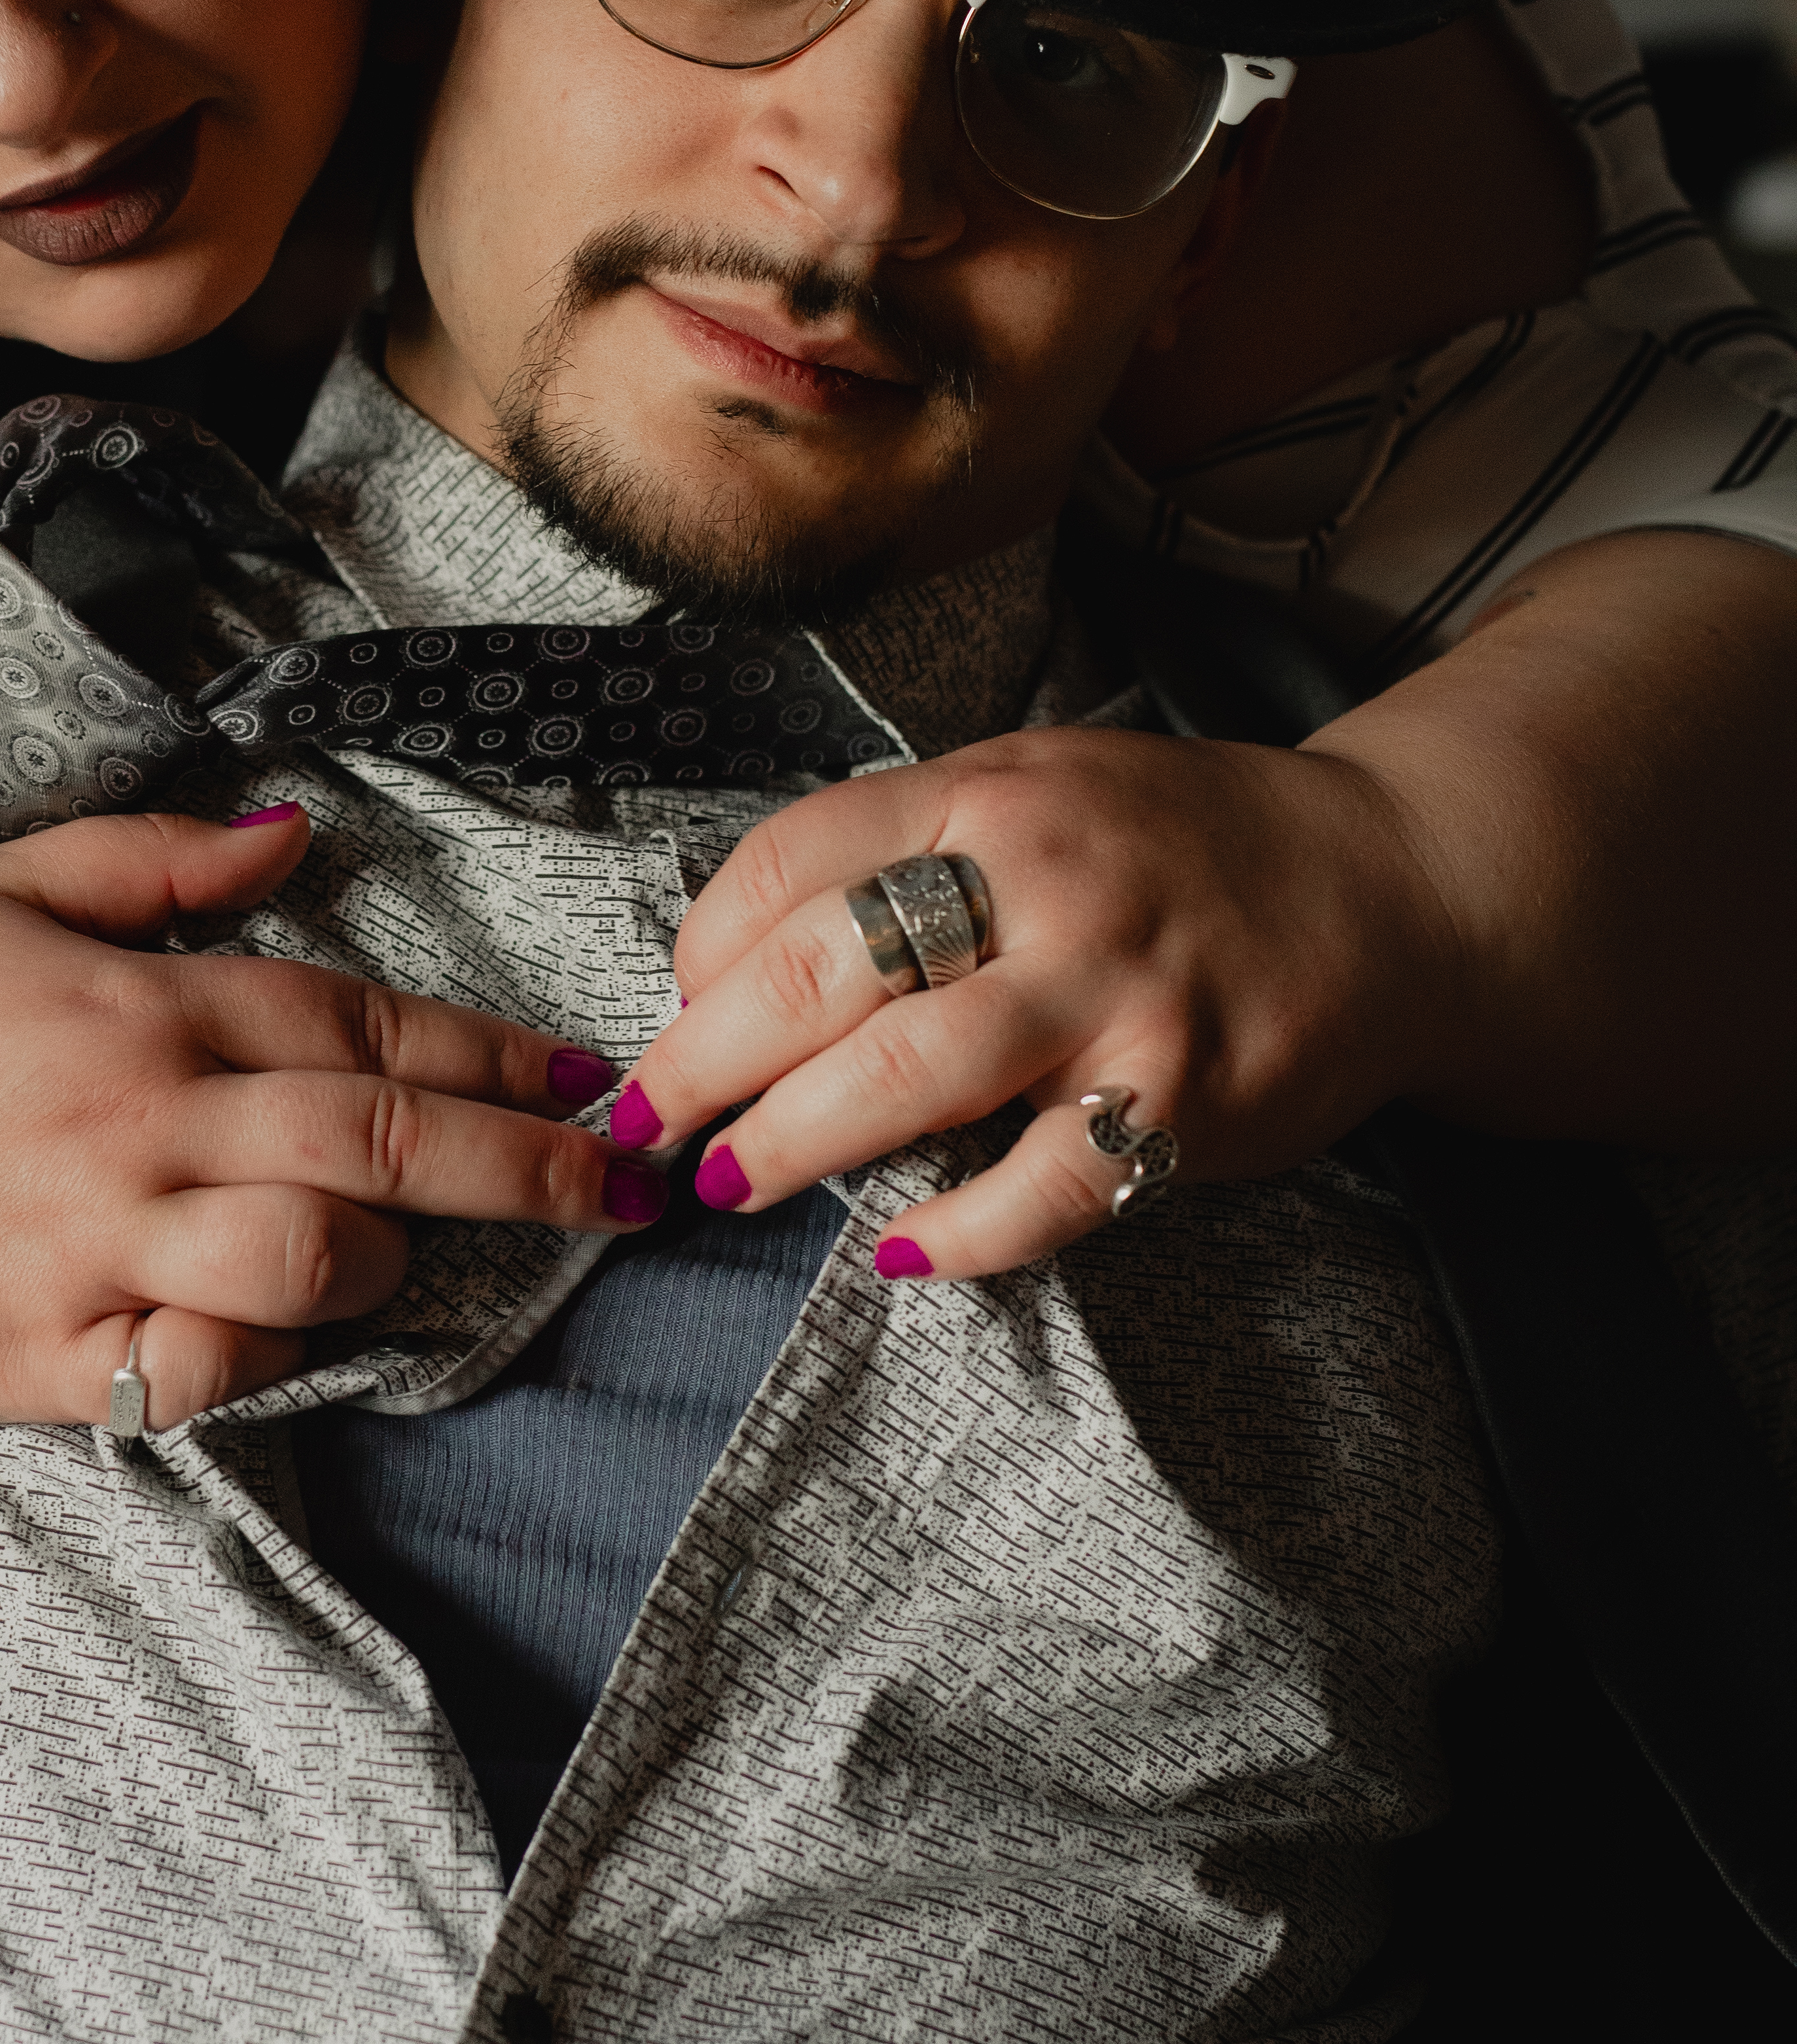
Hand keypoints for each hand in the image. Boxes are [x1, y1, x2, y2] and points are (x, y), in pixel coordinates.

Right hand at [0, 800, 643, 1428]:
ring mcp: (92, 1249)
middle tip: (627, 1189)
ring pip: (310, 1261)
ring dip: (386, 1258)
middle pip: (376, 1147)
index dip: (491, 1056)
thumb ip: (150, 862)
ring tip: (402, 1252)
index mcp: (133, 1007)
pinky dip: (266, 1354)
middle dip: (527, 1167)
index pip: (357, 1028)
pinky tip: (280, 1329)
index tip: (586, 1081)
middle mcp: (133, 1127)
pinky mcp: (45, 1358)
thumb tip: (296, 833)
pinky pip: (202, 1371)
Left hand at [611, 724, 1461, 1277]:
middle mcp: (1042, 878)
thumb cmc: (1184, 851)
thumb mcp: (1036, 790)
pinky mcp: (1183, 1093)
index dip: (701, 949)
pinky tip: (902, 1253)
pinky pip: (1043, 1186)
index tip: (673, 1014)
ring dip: (789, 1144)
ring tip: (729, 1184)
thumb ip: (908, 853)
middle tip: (646, 1126)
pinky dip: (957, 1234)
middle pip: (815, 975)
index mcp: (987, 792)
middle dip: (701, 1064)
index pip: (788, 860)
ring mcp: (1114, 988)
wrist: (1397, 885)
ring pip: (902, 1076)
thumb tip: (743, 961)